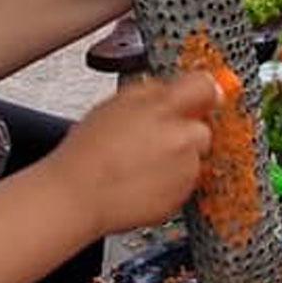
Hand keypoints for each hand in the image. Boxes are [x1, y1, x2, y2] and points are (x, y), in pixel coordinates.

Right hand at [50, 72, 215, 236]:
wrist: (77, 196)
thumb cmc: (87, 153)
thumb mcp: (114, 104)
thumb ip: (152, 91)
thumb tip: (173, 87)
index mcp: (163, 109)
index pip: (204, 86)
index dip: (203, 90)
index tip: (200, 95)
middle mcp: (181, 138)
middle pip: (202, 127)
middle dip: (184, 132)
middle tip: (153, 139)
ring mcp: (185, 170)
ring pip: (194, 157)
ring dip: (177, 158)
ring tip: (141, 163)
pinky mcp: (182, 196)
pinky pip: (185, 183)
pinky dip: (171, 182)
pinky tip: (143, 180)